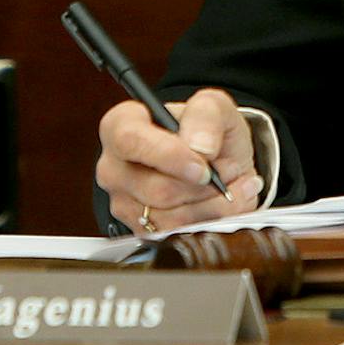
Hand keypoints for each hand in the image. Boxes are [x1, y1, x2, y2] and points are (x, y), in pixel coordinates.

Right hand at [96, 88, 263, 232]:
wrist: (213, 161)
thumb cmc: (204, 131)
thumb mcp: (213, 107)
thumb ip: (206, 114)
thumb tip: (200, 147)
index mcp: (121, 125)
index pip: (130, 141)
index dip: (170, 157)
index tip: (203, 167)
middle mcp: (113, 165)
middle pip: (156, 189)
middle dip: (202, 187)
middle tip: (227, 171)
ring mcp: (123, 201)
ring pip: (169, 220)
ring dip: (211, 206)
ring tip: (229, 187)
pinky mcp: (139, 229)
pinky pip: (176, 237)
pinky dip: (209, 223)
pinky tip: (220, 204)